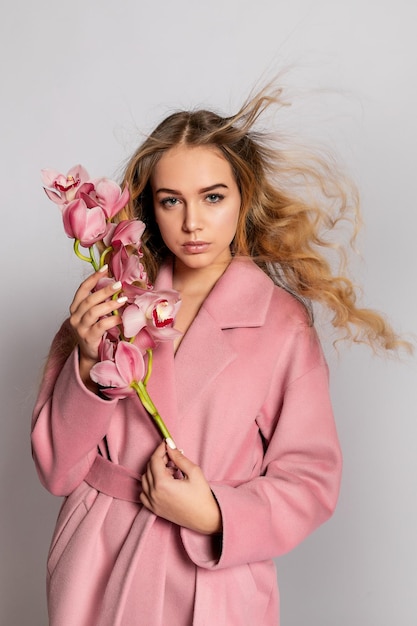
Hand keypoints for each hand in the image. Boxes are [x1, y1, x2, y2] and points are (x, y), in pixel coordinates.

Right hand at [69, 266, 126, 386]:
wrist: (90, 355)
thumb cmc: (95, 332)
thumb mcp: (95, 315)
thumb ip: (100, 302)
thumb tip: (117, 286)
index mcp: (75, 308)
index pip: (82, 289)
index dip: (93, 278)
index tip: (105, 268)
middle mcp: (75, 317)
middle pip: (89, 299)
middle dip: (104, 290)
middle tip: (118, 284)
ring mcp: (80, 328)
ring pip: (93, 312)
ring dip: (109, 304)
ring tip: (122, 300)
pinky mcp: (88, 338)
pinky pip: (101, 326)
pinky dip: (112, 320)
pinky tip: (122, 318)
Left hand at [140, 442, 221, 534]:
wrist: (205, 518)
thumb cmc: (202, 496)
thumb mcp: (193, 472)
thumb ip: (179, 457)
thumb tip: (169, 446)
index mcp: (162, 484)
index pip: (155, 460)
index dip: (160, 449)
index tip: (167, 443)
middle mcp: (153, 494)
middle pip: (149, 468)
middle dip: (159, 459)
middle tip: (173, 456)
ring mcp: (152, 503)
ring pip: (145, 479)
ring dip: (155, 471)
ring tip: (171, 470)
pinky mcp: (154, 509)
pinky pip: (144, 492)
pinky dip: (150, 484)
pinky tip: (163, 483)